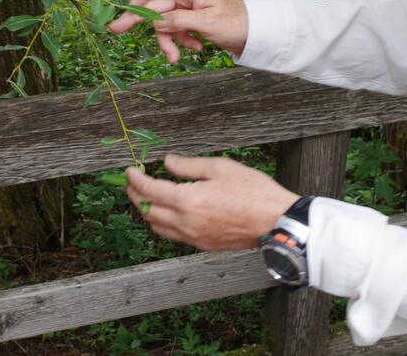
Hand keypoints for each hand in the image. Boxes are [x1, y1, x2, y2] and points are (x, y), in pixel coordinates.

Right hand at [107, 0, 247, 62]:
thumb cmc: (236, 23)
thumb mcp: (207, 23)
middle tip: (116, 30)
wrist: (254, 35)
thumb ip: (180, 21)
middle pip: (155, 7)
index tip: (131, 9)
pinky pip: (176, 33)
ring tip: (176, 58)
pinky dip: (181, 43)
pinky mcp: (191, 25)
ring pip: (165, 25)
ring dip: (168, 42)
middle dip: (139, 20)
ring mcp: (188, 12)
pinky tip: (196, 49)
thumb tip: (156, 23)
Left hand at [125, 154, 298, 250]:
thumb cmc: (253, 191)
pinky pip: (172, 235)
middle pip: (147, 211)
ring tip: (144, 198)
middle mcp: (186, 222)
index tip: (130, 170)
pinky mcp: (203, 245)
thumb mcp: (220, 167)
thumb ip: (189, 165)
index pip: (150, 190)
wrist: (276, 221)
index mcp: (188, 201)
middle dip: (135, 196)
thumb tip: (167, 162)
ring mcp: (193, 237)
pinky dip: (162, 223)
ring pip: (157, 227)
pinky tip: (166, 213)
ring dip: (146, 211)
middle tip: (132, 183)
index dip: (136, 179)